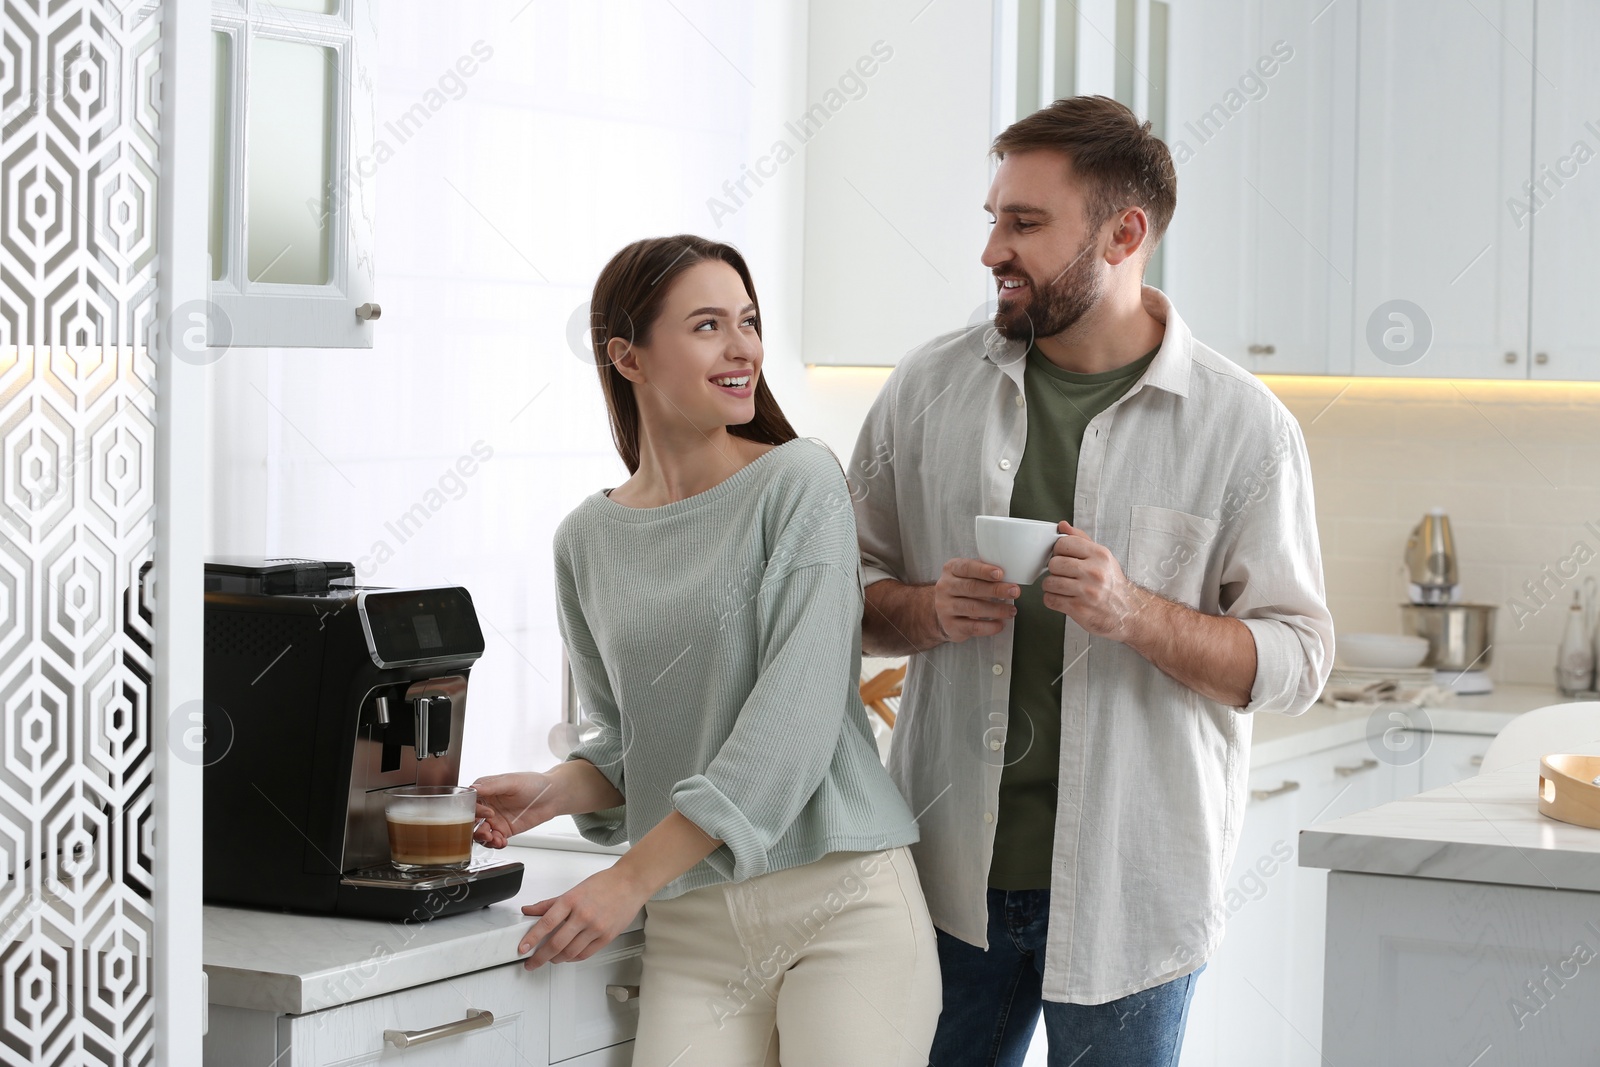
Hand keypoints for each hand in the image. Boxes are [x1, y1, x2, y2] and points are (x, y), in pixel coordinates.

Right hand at [472, 771, 559, 847]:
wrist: (552, 796)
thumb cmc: (533, 783)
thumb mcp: (512, 781)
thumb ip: (492, 786)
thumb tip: (473, 789)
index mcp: (486, 791)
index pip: (470, 803)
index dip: (475, 811)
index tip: (487, 814)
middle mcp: (487, 806)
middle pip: (472, 821)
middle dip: (475, 829)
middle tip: (486, 833)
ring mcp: (495, 819)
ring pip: (480, 833)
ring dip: (484, 839)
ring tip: (494, 839)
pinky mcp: (504, 830)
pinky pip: (494, 840)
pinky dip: (495, 844)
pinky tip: (502, 842)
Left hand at [516, 867, 647, 967]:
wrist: (631, 883)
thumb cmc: (604, 884)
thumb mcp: (573, 890)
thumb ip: (550, 903)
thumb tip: (530, 911)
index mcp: (572, 900)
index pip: (546, 923)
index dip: (531, 938)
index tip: (522, 948)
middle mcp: (583, 915)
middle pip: (556, 943)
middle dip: (540, 957)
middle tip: (532, 962)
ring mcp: (596, 927)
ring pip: (570, 953)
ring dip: (556, 959)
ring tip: (550, 959)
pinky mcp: (606, 937)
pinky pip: (585, 954)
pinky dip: (573, 958)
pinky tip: (567, 956)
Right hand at [933, 558, 1020, 642]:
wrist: (944, 612)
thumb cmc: (963, 590)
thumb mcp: (968, 575)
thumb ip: (985, 573)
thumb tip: (1011, 575)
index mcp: (951, 569)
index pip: (966, 567)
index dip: (984, 570)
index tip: (1000, 574)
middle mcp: (945, 587)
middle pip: (971, 587)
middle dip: (996, 590)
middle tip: (1014, 591)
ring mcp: (945, 607)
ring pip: (973, 608)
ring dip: (996, 610)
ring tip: (1011, 611)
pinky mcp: (950, 626)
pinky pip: (972, 627)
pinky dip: (989, 627)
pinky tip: (1000, 624)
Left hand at [1039, 522, 1147, 638]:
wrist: (1128, 612)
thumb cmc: (1111, 583)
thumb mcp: (1102, 557)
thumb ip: (1081, 539)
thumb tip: (1062, 526)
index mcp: (1100, 555)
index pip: (1063, 543)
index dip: (1058, 551)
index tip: (1062, 557)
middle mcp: (1094, 572)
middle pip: (1054, 563)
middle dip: (1054, 570)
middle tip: (1062, 574)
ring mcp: (1086, 592)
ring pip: (1049, 582)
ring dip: (1051, 586)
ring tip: (1062, 587)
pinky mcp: (1079, 609)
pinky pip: (1050, 600)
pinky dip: (1052, 599)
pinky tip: (1062, 598)